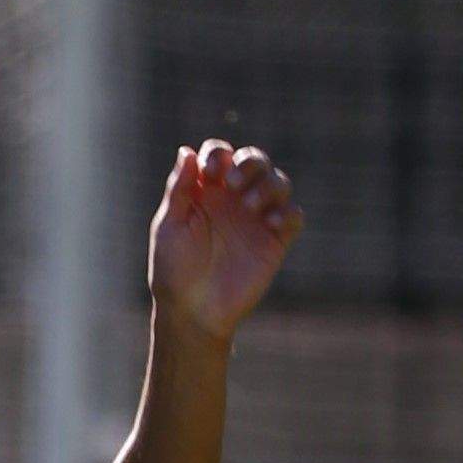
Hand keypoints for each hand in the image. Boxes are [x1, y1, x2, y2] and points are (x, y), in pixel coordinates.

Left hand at [147, 141, 301, 344]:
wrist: (193, 311)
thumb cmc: (173, 270)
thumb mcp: (169, 227)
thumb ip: (179, 189)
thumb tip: (187, 151)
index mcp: (206, 192)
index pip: (220, 155)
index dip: (218, 154)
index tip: (212, 172)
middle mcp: (234, 200)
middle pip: (255, 160)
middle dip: (251, 162)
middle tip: (235, 183)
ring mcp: (256, 218)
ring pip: (278, 182)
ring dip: (269, 184)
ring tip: (251, 205)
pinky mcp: (275, 240)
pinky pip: (293, 215)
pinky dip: (287, 212)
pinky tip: (270, 223)